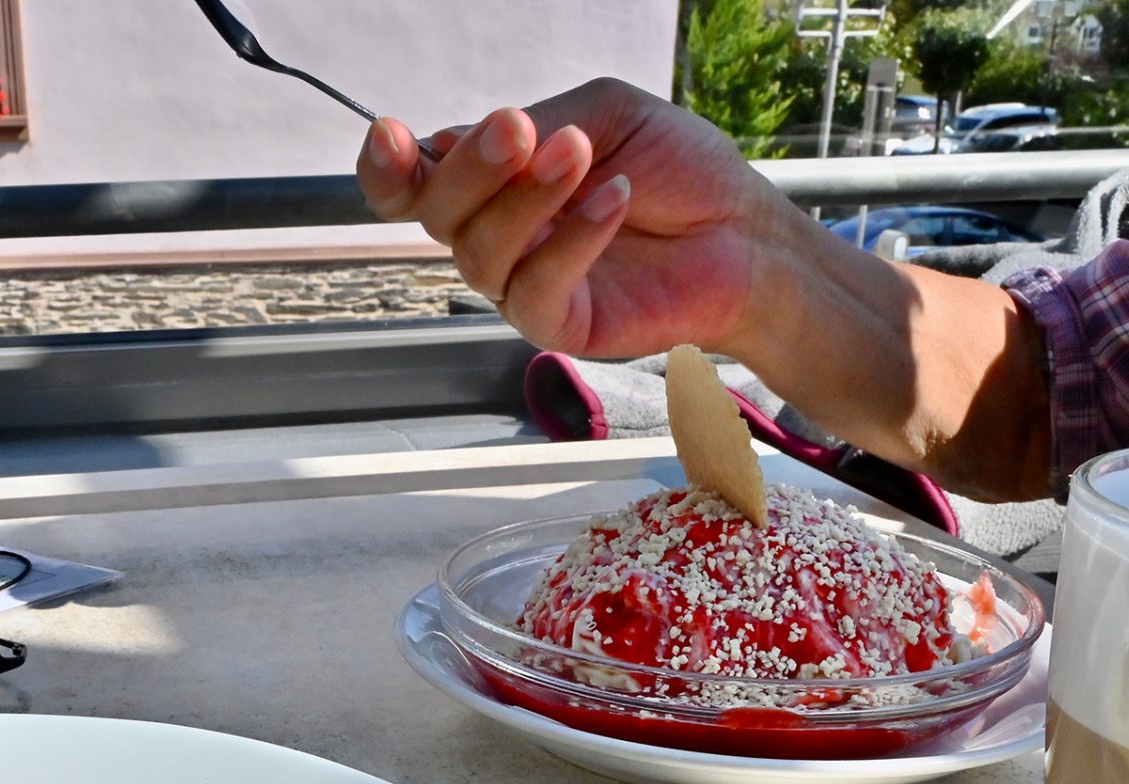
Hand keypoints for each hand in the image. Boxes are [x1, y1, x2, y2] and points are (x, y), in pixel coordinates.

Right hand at [355, 79, 796, 358]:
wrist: (742, 231)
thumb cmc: (677, 169)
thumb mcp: (601, 114)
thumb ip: (535, 126)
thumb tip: (461, 139)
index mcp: (494, 183)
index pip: (413, 184)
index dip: (386, 167)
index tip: (390, 135)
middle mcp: (497, 235)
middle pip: (436, 214)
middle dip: (470, 169)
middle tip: (518, 130)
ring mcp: (522, 284)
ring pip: (479, 252)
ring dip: (526, 197)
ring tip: (580, 156)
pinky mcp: (557, 325)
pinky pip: (535, 290)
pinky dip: (571, 241)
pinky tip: (614, 200)